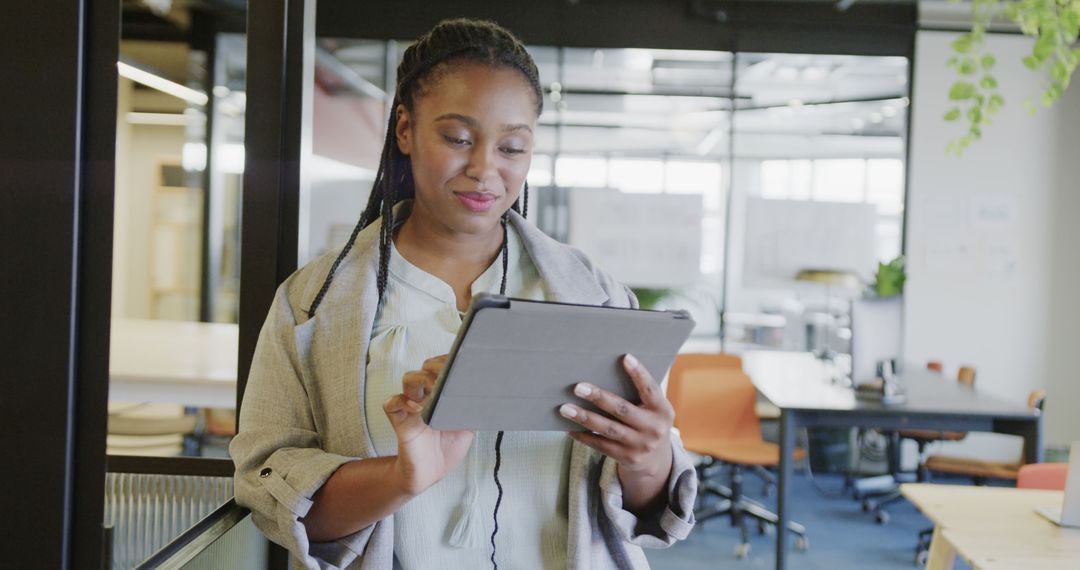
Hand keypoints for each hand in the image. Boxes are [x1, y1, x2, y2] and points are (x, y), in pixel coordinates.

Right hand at [383, 354, 473, 495]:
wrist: (431, 473)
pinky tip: (417, 408)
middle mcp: (425, 397)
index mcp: (441, 396)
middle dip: (436, 365)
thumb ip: (471, 411)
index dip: (448, 362)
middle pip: (424, 367)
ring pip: (408, 379)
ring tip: (434, 386)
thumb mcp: (467, 428)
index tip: (461, 361)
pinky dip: (403, 401)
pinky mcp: (400, 421)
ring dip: (422, 378)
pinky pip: (392, 403)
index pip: (441, 369)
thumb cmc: (447, 449)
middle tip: (448, 372)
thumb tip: (487, 397)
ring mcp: (411, 408)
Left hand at [560, 353, 674, 480]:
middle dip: (599, 398)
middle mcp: (654, 428)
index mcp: (662, 410)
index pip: (651, 389)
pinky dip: (584, 436)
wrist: (656, 460)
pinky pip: (601, 445)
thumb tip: (605, 371)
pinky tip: (569, 428)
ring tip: (565, 408)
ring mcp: (640, 445)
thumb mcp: (653, 409)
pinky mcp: (627, 458)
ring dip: (585, 417)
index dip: (639, 374)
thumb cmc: (648, 421)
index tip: (626, 357)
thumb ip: (639, 394)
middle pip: (623, 410)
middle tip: (578, 387)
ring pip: (608, 429)